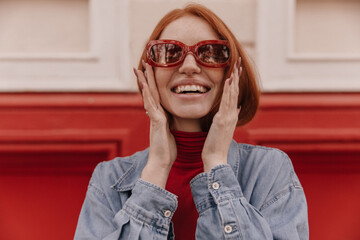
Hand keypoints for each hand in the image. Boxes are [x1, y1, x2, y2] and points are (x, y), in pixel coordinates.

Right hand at [134, 61, 176, 187]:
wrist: (162, 161)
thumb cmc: (167, 149)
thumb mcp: (169, 132)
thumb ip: (167, 123)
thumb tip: (168, 118)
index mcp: (160, 115)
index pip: (156, 95)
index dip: (153, 83)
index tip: (151, 71)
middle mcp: (155, 114)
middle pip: (150, 92)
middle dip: (146, 77)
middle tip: (143, 63)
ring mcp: (154, 117)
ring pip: (148, 96)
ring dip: (144, 81)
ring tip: (140, 69)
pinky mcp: (156, 122)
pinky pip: (151, 106)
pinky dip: (146, 95)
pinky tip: (144, 86)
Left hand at [201, 57, 241, 171]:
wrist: (216, 158)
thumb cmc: (216, 145)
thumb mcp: (223, 129)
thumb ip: (229, 117)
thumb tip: (236, 108)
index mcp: (231, 116)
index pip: (234, 95)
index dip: (236, 82)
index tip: (236, 70)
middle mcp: (232, 114)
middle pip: (235, 91)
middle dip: (237, 76)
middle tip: (238, 62)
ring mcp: (228, 117)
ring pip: (233, 94)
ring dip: (234, 79)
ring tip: (236, 66)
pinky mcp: (222, 120)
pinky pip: (226, 102)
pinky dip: (228, 90)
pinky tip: (229, 80)